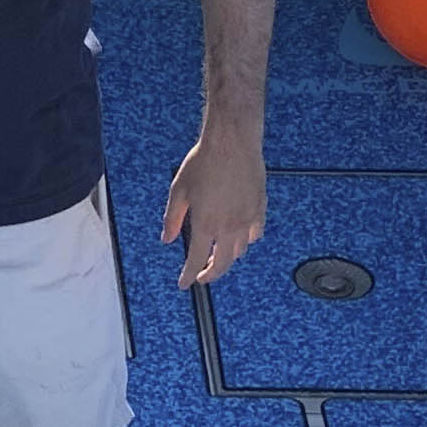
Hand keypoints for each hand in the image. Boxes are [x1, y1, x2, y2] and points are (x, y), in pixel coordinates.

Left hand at [163, 125, 266, 289]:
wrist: (232, 142)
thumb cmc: (203, 162)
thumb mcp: (179, 190)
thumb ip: (173, 219)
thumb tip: (167, 240)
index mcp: (206, 224)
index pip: (195, 261)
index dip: (189, 276)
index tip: (184, 284)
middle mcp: (228, 227)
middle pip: (222, 264)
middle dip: (210, 274)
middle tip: (202, 276)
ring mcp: (247, 219)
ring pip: (239, 251)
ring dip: (227, 257)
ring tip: (217, 255)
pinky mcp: (259, 209)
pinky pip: (255, 234)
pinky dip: (246, 241)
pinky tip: (239, 237)